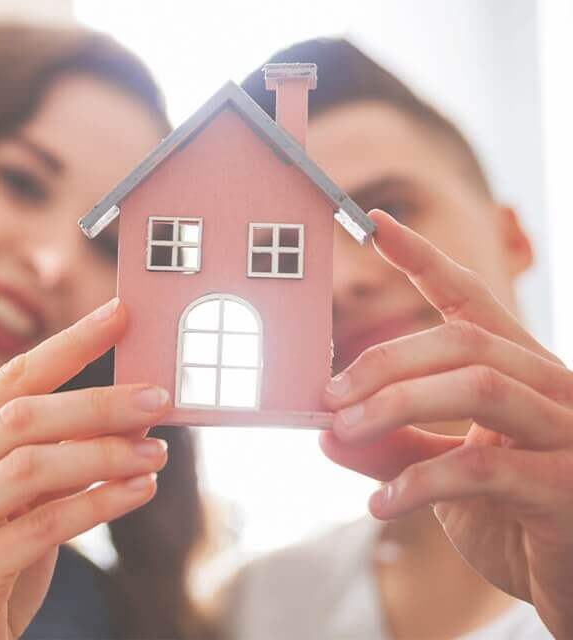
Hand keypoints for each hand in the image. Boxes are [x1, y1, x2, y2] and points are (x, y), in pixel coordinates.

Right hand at [0, 298, 170, 639]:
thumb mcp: (23, 502)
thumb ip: (62, 455)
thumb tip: (135, 410)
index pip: (7, 379)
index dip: (68, 344)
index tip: (119, 314)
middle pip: (21, 417)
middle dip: (97, 402)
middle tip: (159, 395)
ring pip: (32, 467)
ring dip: (105, 454)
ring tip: (158, 452)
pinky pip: (43, 525)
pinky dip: (99, 504)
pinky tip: (139, 490)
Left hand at [321, 210, 572, 637]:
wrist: (570, 586)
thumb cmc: (512, 521)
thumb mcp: (442, 476)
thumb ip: (392, 448)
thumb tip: (326, 433)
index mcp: (522, 372)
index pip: (473, 299)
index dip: (424, 258)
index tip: (374, 222)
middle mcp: (553, 387)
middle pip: (464, 341)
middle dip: (384, 362)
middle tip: (328, 398)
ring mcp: (569, 433)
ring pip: (479, 386)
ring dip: (395, 405)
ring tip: (344, 431)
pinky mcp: (569, 487)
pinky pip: (482, 467)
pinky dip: (418, 480)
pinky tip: (381, 503)